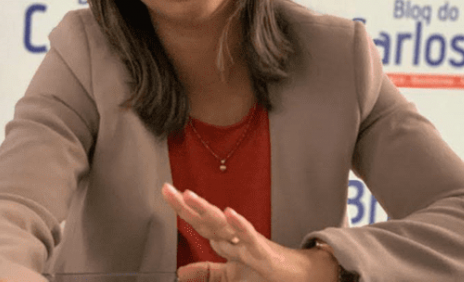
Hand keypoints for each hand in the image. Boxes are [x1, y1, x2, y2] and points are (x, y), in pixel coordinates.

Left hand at [162, 183, 339, 281]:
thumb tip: (181, 272)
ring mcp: (248, 242)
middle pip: (207, 218)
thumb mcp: (231, 275)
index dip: (182, 208)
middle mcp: (235, 236)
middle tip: (168, 189)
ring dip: (206, 210)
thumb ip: (208, 272)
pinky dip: (240, 224)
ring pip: (224, 224)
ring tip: (189, 197)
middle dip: (187, 204)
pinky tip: (229, 213)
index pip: (200, 222)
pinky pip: (250, 236)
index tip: (166, 191)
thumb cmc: (264, 273)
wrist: (297, 278)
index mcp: (226, 240)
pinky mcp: (263, 252)